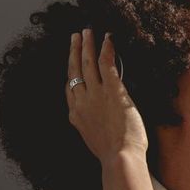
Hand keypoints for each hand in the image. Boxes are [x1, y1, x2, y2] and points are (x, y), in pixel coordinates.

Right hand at [66, 29, 148, 161]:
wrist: (119, 158)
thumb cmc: (113, 153)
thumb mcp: (93, 138)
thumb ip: (91, 124)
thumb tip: (95, 117)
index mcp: (76, 115)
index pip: (69, 88)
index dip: (70, 72)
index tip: (71, 61)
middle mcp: (82, 101)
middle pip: (74, 70)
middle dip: (74, 51)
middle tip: (75, 37)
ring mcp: (96, 95)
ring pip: (88, 63)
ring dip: (87, 45)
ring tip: (87, 31)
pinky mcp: (113, 91)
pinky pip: (107, 64)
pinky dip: (107, 49)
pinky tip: (108, 38)